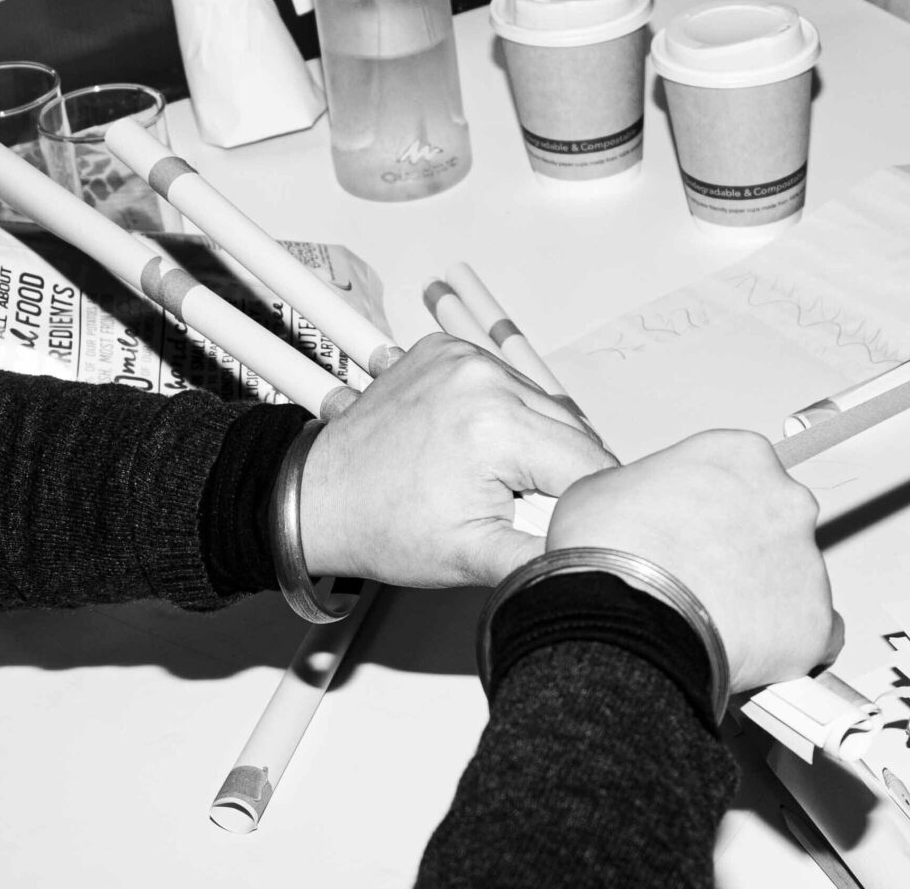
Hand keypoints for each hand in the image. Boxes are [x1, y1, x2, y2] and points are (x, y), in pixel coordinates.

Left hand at [302, 335, 616, 587]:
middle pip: (570, 431)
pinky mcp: (447, 351)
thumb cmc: (380, 526)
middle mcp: (483, 377)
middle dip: (558, 473)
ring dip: (534, 441)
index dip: (584, 504)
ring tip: (490, 476)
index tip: (565, 525)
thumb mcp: (473, 559)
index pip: (587, 464)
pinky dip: (503, 414)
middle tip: (517, 507)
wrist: (315, 499)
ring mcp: (463, 357)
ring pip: (542, 405)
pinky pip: (506, 383)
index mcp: (497, 426)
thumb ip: (545, 557)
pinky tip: (473, 444)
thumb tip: (594, 557)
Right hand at [547, 431, 834, 694]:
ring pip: (794, 579)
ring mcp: (807, 560)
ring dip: (764, 598)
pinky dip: (789, 644)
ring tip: (714, 620)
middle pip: (777, 522)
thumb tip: (637, 512)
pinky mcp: (814, 621)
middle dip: (746, 550)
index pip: (743, 475)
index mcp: (741, 456)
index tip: (699, 529)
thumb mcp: (603, 489)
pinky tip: (755, 650)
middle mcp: (786, 500)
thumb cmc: (611, 550)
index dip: (715, 507)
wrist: (624, 614)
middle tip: (705, 576)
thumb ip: (643, 491)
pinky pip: (818, 635)